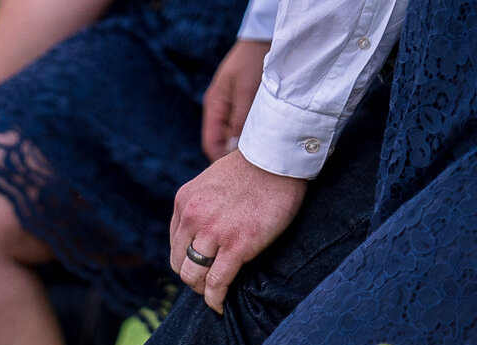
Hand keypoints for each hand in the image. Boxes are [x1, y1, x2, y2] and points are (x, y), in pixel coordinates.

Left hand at [169, 150, 305, 313]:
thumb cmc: (252, 168)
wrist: (277, 158)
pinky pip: (217, 283)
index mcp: (184, 203)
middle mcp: (192, 218)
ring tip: (214, 294)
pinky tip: (220, 306)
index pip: (175, 245)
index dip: (186, 260)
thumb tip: (201, 229)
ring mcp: (213, 233)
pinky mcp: (237, 246)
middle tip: (207, 283)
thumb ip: (201, 205)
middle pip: (180, 264)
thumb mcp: (211, 181)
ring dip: (202, 290)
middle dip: (192, 277)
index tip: (199, 267)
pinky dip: (216, 300)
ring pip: (194, 276)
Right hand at [202, 38, 269, 160]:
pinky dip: (252, 135)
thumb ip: (240, 120)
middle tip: (254, 169)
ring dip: (245, 146)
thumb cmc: (253, 61)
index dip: (221, 162)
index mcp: (214, 107)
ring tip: (262, 156)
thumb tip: (232, 150)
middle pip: (222, 144)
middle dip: (234, 157)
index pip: (211, 145)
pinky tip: (265, 139)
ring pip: (234, 137)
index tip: (240, 174)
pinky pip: (244, 127)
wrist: (263, 38)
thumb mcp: (247, 90)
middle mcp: (219, 110)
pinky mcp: (243, 105)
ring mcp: (231, 108)